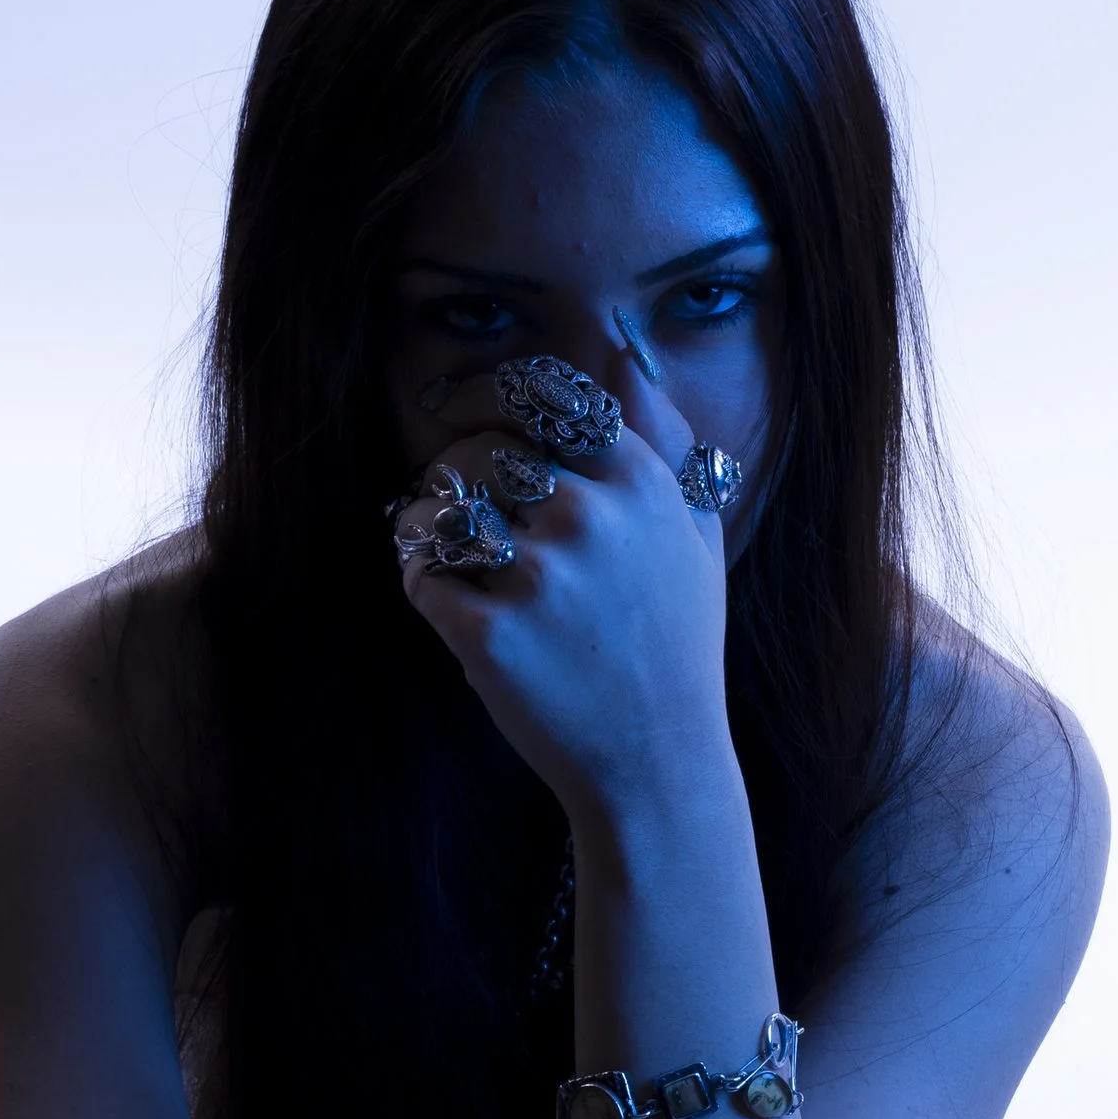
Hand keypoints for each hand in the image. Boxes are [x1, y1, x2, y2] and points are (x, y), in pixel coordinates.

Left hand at [391, 353, 736, 825]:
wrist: (658, 761)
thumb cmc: (675, 646)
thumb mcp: (695, 535)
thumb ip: (662, 443)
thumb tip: (619, 357)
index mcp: (639, 483)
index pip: (542, 400)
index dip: (489, 400)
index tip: (459, 413)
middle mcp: (588, 518)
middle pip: (482, 452)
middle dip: (456, 473)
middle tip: (452, 502)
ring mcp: (537, 577)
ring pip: (442, 510)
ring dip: (427, 523)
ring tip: (441, 548)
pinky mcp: (489, 634)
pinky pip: (422, 577)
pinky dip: (422, 583)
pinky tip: (445, 599)